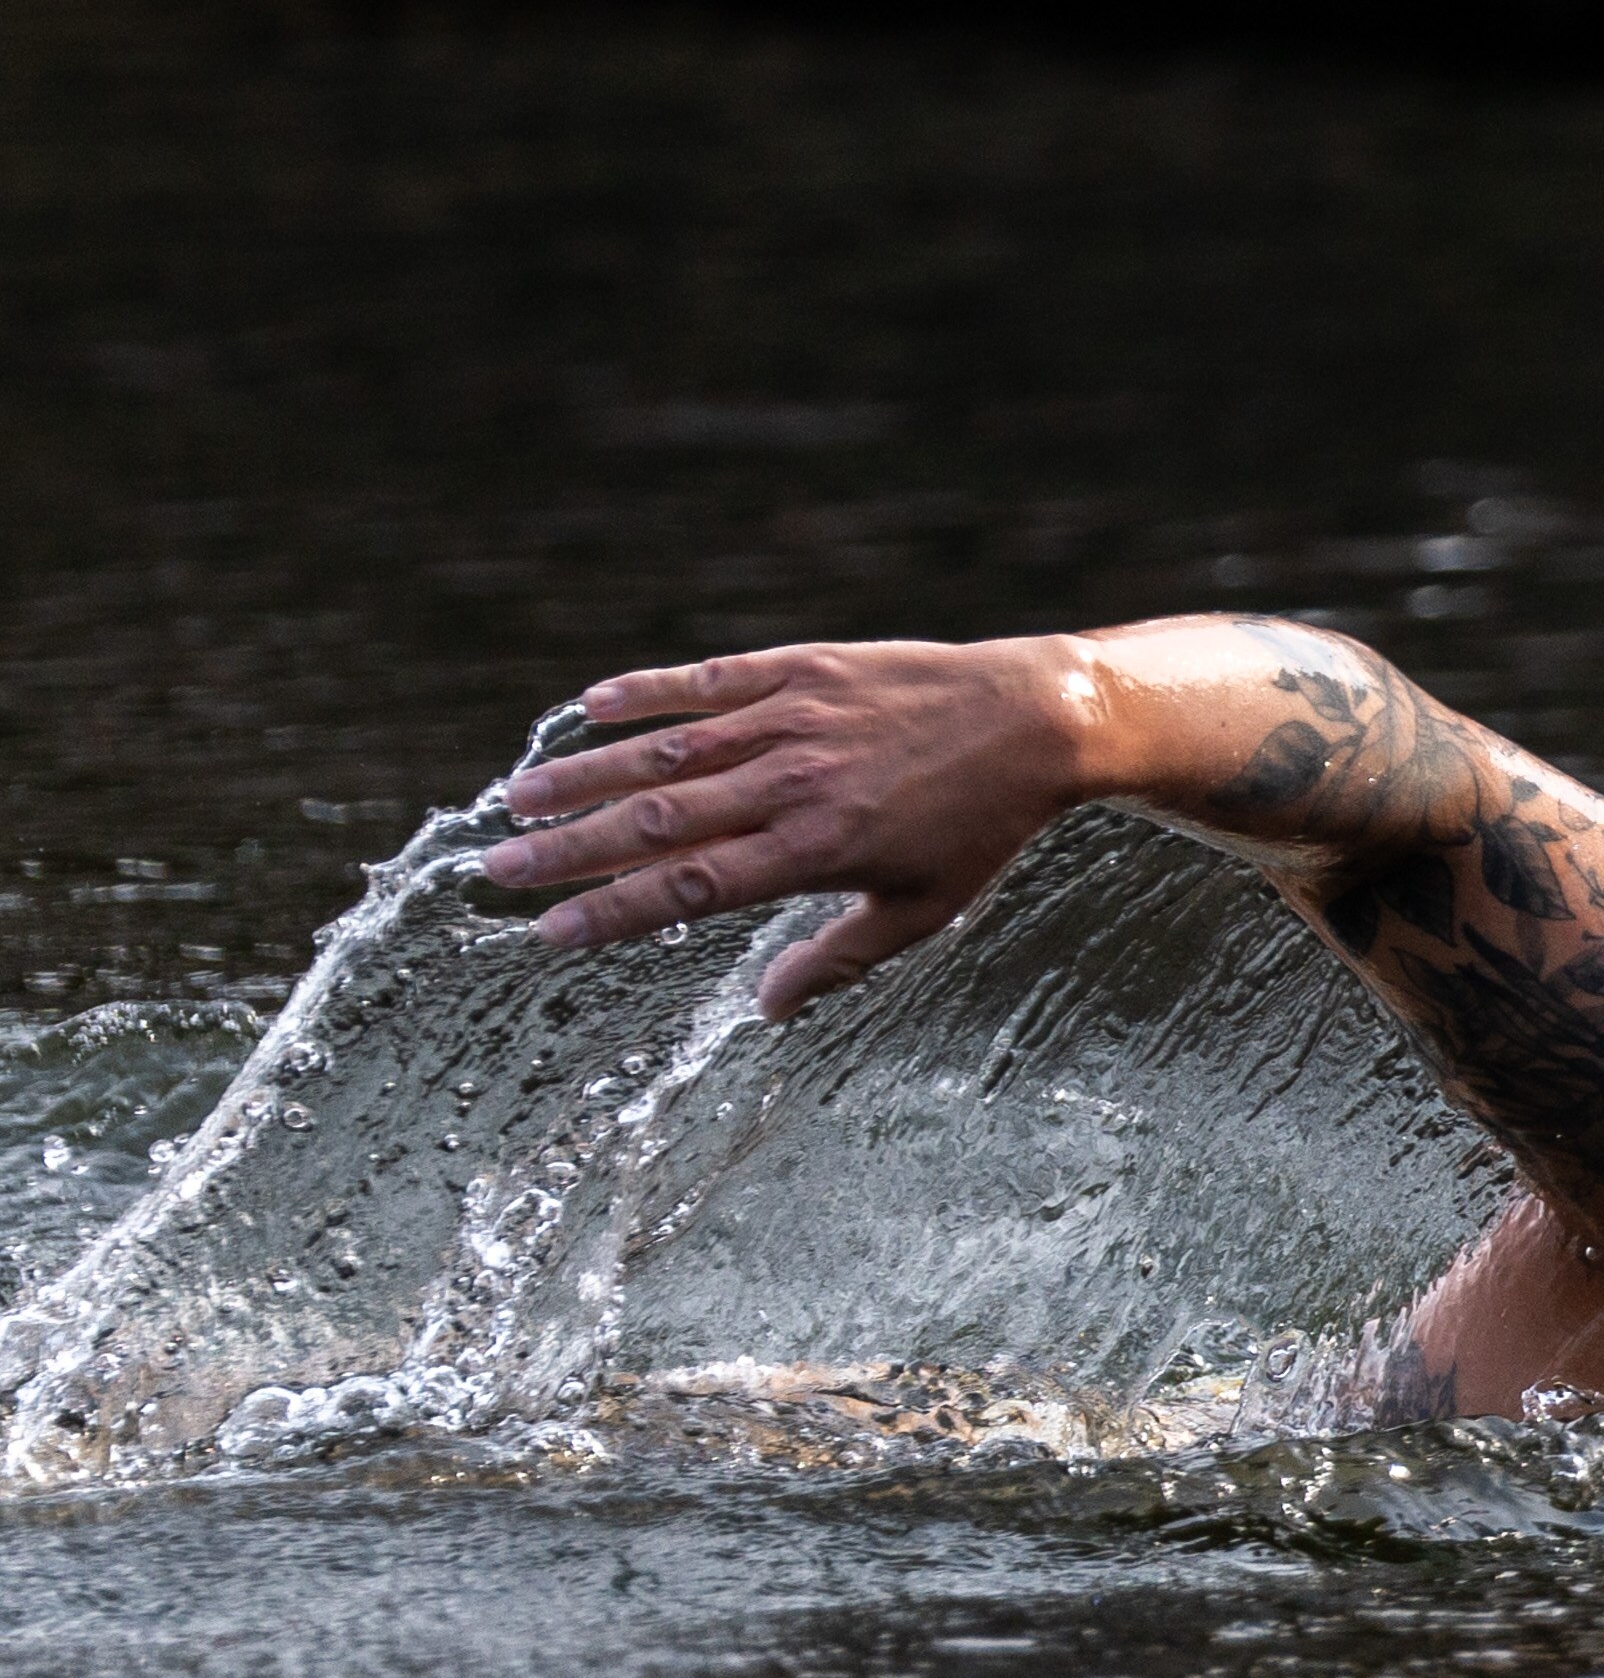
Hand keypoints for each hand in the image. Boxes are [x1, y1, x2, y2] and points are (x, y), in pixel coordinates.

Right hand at [483, 637, 1095, 1019]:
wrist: (1034, 721)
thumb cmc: (979, 828)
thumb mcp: (920, 913)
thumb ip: (836, 961)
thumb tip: (764, 1010)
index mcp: (814, 851)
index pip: (688, 889)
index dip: (610, 912)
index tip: (546, 931)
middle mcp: (792, 782)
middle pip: (656, 821)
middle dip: (568, 849)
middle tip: (494, 867)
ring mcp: (794, 718)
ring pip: (667, 749)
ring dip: (585, 773)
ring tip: (517, 797)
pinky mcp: (804, 667)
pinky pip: (709, 680)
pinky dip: (647, 692)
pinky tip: (590, 707)